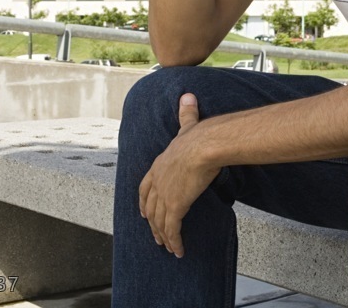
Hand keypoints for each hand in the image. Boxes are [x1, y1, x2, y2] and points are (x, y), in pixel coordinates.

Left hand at [138, 93, 220, 257]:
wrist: (204, 145)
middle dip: (152, 223)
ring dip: (162, 236)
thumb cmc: (199, 135)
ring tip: (167, 246)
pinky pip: (172, 229)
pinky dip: (174, 241)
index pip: (145, 186)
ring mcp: (165, 195)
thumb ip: (186, 113)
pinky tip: (178, 250)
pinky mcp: (176, 206)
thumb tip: (187, 96)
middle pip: (150, 207)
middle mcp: (158, 181)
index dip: (144, 200)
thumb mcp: (188, 124)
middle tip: (155, 235)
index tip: (143, 211)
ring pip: (159, 221)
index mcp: (159, 164)